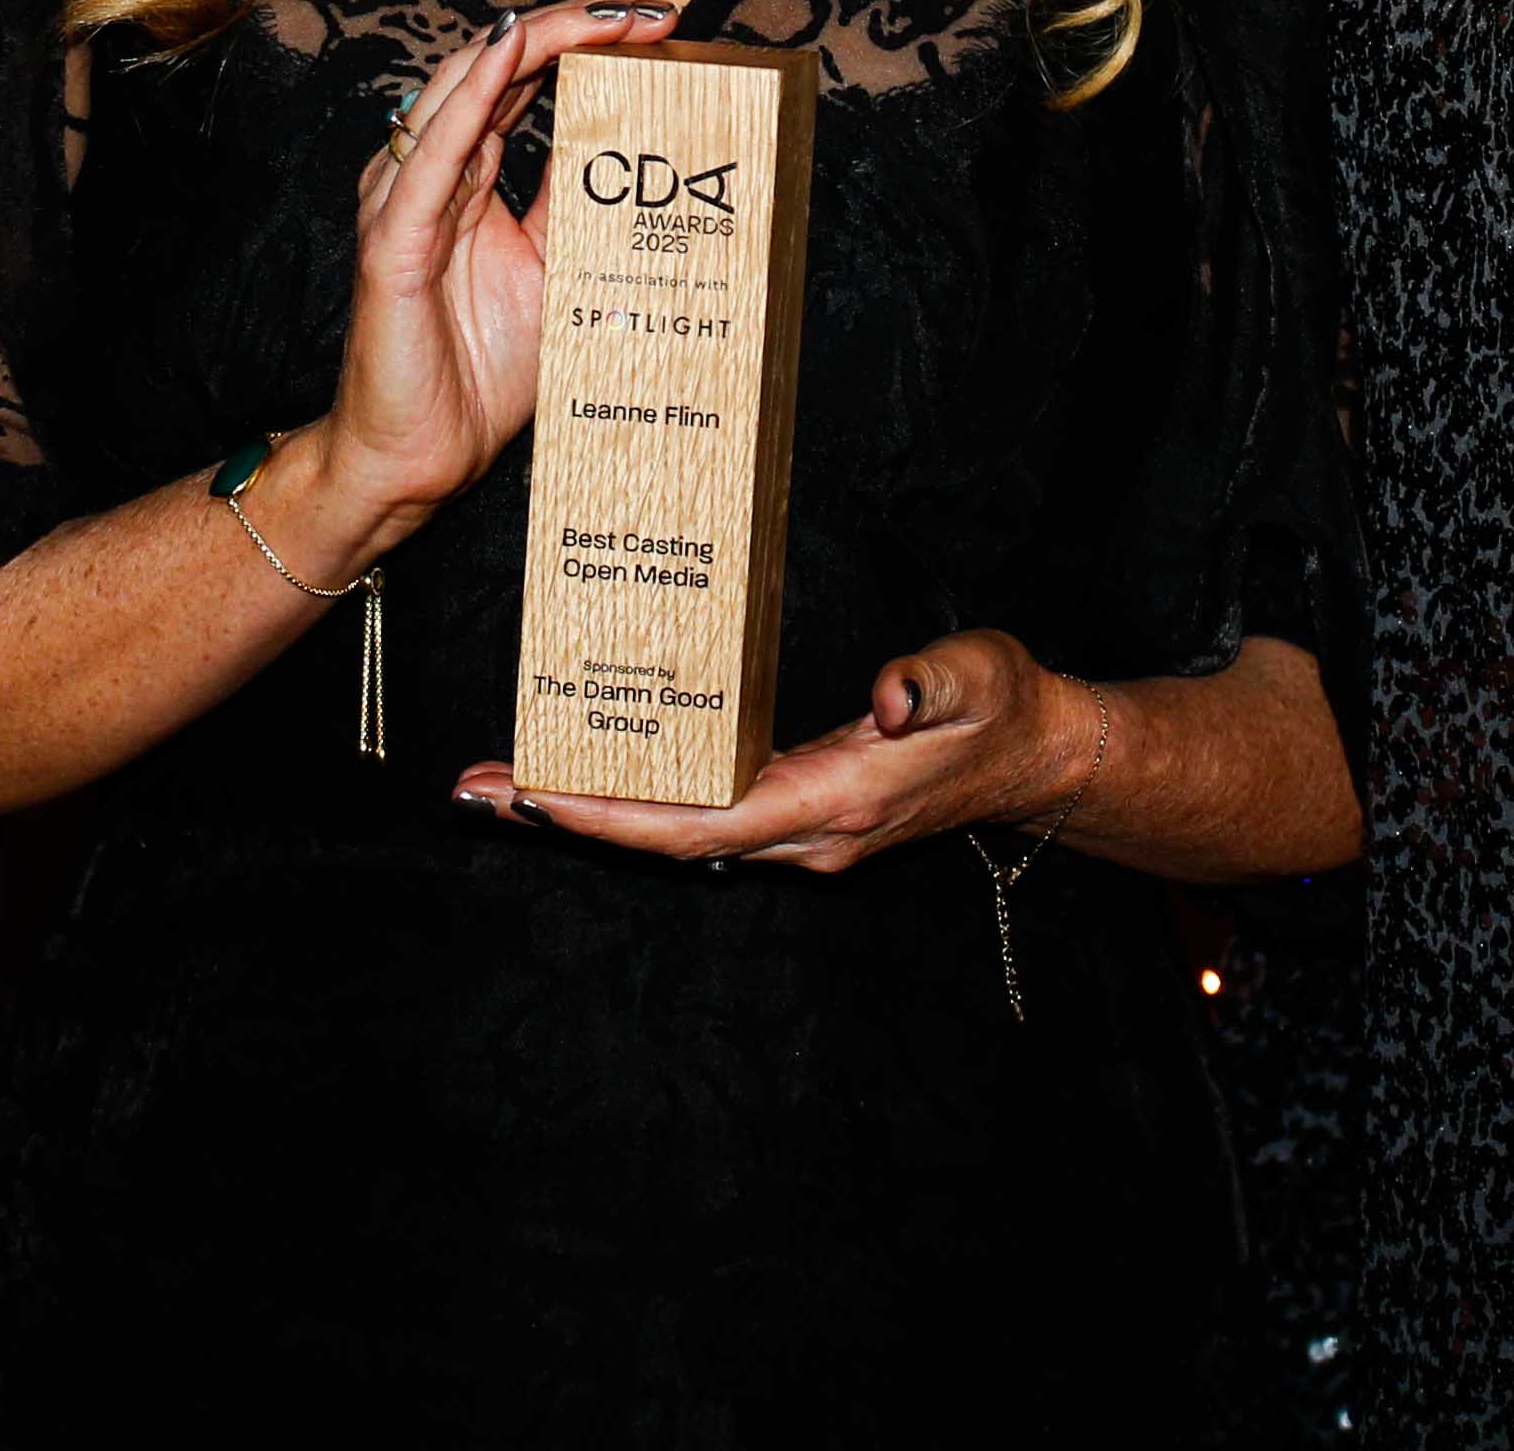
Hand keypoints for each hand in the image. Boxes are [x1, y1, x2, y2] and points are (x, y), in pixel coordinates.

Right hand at [299, 0, 674, 555]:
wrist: (416, 457)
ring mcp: (406, 201)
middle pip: (497, 68)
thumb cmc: (476, 373)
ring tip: (601, 16)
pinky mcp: (394, 243)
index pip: (522, 81)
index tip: (655, 26)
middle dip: (573, 28)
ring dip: (534, 43)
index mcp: (467, 176)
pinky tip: (506, 55)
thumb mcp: (556, 277)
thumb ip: (577, 213)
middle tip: (647, 10)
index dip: (582, 44)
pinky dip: (469, 100)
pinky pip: (432, 157)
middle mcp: (432, 173)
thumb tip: (638, 159)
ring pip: (463, 90)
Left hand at [461, 630, 1096, 873]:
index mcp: (832, 801)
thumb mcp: (978, 674)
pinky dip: (633, 800)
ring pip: (673, 835)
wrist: (1038, 755)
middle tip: (475, 790)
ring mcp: (797, 829)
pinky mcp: (795, 811)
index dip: (614, 817)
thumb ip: (930, 682)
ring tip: (504, 784)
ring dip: (589, 814)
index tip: (538, 797)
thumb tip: (885, 697)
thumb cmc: (1004, 706)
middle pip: (664, 841)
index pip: (700, 824)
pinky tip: (590, 771)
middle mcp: (803, 832)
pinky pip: (697, 815)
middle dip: (568, 819)